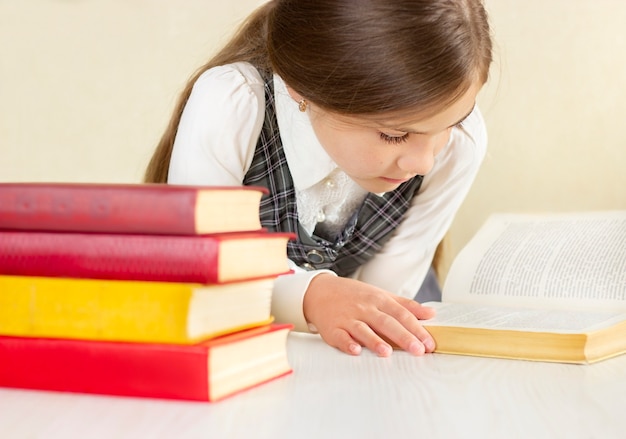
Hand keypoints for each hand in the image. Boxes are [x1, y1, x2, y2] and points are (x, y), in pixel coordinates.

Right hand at [302, 273, 435, 356]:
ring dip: (374, 341)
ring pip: (363, 330)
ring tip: (387, 352)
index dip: (416, 328)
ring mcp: (348, 318)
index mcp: (379, 300)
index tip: (429, 343)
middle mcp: (365, 309)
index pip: (401, 314)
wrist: (321, 291)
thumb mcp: (381, 295)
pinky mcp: (333, 329)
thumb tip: (431, 313)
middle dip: (403, 336)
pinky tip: (355, 350)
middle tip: (418, 350)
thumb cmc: (355, 296)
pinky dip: (347, 343)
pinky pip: (341, 337)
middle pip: (386, 322)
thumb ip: (405, 305)